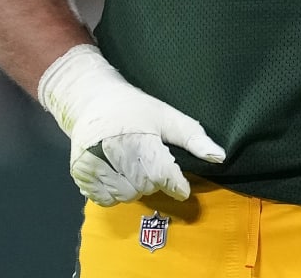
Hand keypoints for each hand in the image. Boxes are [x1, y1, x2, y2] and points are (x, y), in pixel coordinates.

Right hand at [36, 44, 225, 205]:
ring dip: (135, 188)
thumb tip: (220, 157)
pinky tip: (118, 175)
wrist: (93, 100)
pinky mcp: (80, 174)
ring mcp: (92, 164)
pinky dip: (115, 194)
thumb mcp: (168, 117)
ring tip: (134, 167)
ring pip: (125, 196)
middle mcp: (113, 151)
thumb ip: (194, 138)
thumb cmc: (136, 109)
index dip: (175, 185)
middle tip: (150, 163)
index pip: (161, 173)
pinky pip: (104, 200)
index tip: (183, 190)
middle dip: (153, 181)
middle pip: (144, 186)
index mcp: (138, 137)